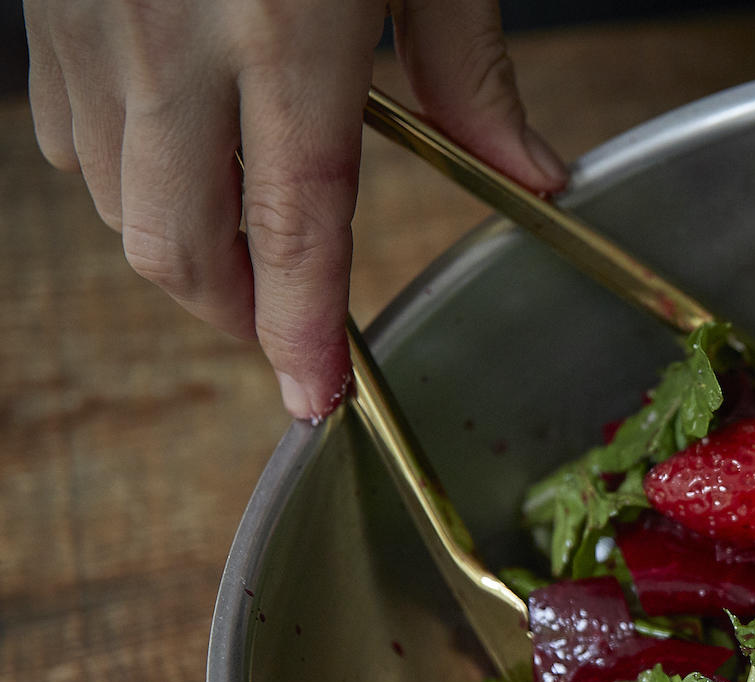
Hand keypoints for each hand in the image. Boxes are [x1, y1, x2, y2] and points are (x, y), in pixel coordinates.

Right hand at [25, 0, 568, 418]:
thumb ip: (473, 69)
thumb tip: (537, 173)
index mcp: (283, 29)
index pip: (291, 226)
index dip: (299, 332)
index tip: (316, 401)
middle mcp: (167, 37)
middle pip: (175, 243)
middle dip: (232, 317)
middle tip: (292, 342)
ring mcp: (88, 19)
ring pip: (110, 199)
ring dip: (180, 251)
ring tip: (250, 260)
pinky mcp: (43, 3)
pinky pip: (67, 131)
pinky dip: (126, 176)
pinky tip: (184, 160)